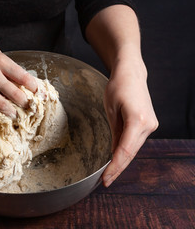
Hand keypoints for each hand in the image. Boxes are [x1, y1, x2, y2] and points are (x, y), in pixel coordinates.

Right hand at [0, 35, 37, 118]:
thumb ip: (4, 60)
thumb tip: (14, 72)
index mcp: (1, 61)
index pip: (25, 78)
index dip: (36, 88)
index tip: (40, 94)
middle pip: (18, 96)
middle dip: (27, 103)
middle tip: (30, 107)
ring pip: (5, 107)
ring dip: (13, 113)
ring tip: (16, 115)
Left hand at [102, 58, 157, 186]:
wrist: (132, 74)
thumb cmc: (118, 87)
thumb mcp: (110, 110)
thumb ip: (114, 133)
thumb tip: (113, 154)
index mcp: (137, 120)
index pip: (124, 151)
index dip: (114, 167)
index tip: (105, 179)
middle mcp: (148, 125)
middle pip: (130, 153)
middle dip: (117, 168)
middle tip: (105, 182)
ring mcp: (151, 125)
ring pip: (134, 149)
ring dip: (122, 162)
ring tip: (109, 174)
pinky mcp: (149, 124)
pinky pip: (135, 142)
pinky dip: (126, 152)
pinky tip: (117, 160)